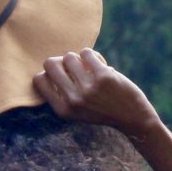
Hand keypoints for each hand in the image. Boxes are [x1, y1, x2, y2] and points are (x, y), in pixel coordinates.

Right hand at [33, 49, 160, 141]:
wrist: (132, 118)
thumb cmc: (102, 110)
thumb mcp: (76, 110)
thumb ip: (62, 92)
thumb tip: (52, 63)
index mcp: (63, 110)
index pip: (39, 80)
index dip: (49, 73)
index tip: (63, 76)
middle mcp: (72, 100)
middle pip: (50, 63)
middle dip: (60, 61)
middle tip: (73, 67)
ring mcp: (87, 88)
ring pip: (69, 56)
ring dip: (78, 58)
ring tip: (89, 68)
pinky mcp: (103, 76)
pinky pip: (87, 52)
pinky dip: (92, 55)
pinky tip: (100, 65)